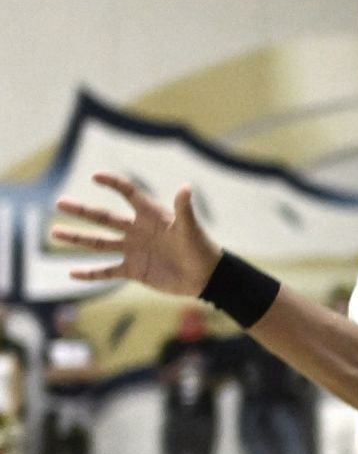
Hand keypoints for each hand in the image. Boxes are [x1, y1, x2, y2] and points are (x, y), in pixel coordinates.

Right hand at [52, 172, 219, 295]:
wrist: (206, 276)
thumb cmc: (201, 248)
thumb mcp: (191, 228)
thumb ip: (184, 209)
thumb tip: (186, 186)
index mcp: (151, 216)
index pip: (128, 194)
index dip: (113, 184)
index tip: (96, 176)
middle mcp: (137, 230)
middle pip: (104, 218)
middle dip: (82, 210)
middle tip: (59, 203)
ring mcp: (133, 250)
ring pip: (99, 243)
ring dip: (77, 238)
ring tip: (54, 232)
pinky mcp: (133, 270)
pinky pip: (106, 271)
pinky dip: (90, 274)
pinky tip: (71, 273)